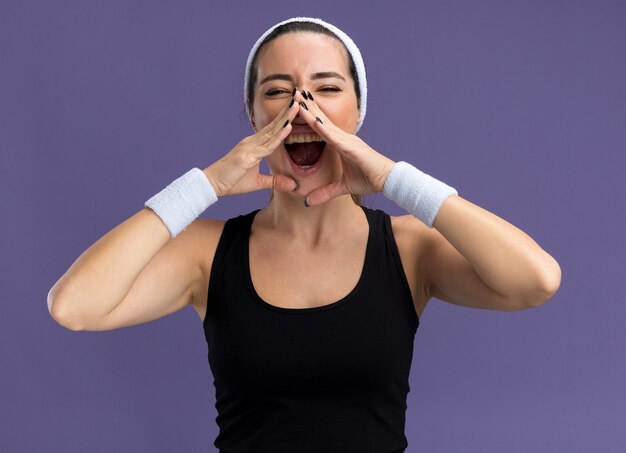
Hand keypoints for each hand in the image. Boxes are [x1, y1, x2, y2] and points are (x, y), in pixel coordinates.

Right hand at [202, 91, 302, 196]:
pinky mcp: (247, 156)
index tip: (296, 107)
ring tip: (297, 105)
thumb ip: (275, 182)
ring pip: (272, 130)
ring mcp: (249, 147)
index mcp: (254, 145)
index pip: (273, 129)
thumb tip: (292, 185)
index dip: (285, 118)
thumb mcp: (258, 183)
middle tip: (299, 96)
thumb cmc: (232, 181)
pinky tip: (288, 127)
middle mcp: (251, 142)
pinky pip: (267, 146)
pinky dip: (278, 136)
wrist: (211, 184)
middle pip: (273, 124)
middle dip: (287, 111)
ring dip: (286, 118)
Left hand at [296, 91, 395, 206]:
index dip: (309, 116)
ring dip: (312, 113)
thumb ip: (325, 192)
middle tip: (295, 93)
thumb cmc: (369, 179)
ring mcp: (348, 140)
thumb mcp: (342, 187)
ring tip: (299, 101)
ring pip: (325, 125)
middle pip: (321, 120)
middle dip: (308, 107)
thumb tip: (309, 202)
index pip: (320, 128)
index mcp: (340, 144)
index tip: (297, 105)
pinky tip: (314, 121)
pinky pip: (335, 137)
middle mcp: (343, 138)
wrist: (387, 180)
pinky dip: (324, 129)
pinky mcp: (353, 147)